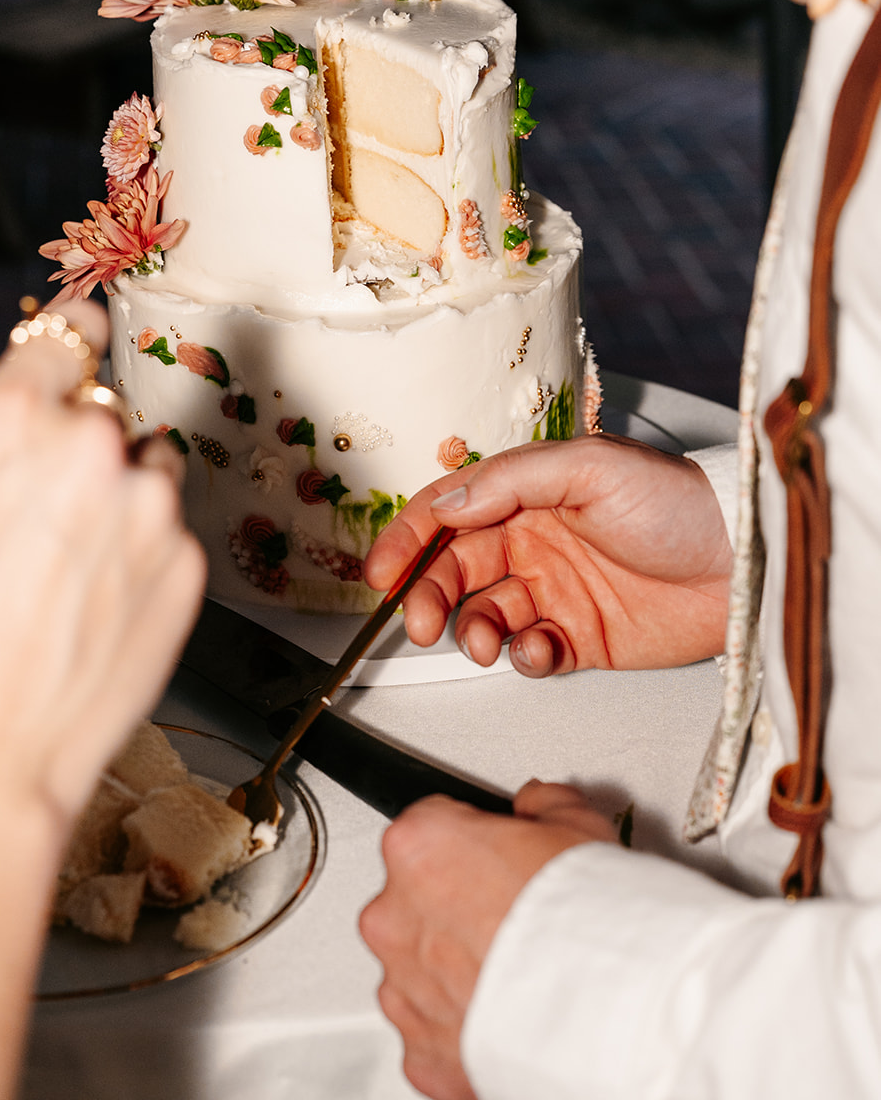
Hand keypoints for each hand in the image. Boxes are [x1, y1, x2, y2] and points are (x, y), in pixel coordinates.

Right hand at [0, 299, 206, 828]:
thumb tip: (8, 453)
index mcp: (5, 423)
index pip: (65, 335)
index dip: (76, 336)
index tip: (89, 329)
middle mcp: (85, 447)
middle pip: (105, 413)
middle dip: (86, 451)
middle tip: (55, 518)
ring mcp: (147, 504)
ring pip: (150, 469)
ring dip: (127, 500)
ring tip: (80, 571)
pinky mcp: (187, 562)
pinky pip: (171, 535)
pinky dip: (148, 558)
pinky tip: (104, 607)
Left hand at [359, 782, 616, 1099]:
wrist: (603, 1012)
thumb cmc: (585, 919)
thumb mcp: (576, 824)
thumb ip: (542, 802)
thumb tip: (537, 804)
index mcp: (419, 848)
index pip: (429, 828)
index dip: (471, 842)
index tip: (497, 858)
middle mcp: (394, 917)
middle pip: (415, 902)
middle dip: (455, 910)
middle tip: (510, 919)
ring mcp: (403, 989)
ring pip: (419, 970)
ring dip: (455, 971)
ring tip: (516, 974)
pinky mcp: (422, 1052)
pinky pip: (434, 1032)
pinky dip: (464, 1029)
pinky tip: (508, 1016)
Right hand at [365, 435, 730, 675]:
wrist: (742, 562)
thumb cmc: (678, 502)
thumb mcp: (589, 466)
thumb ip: (510, 481)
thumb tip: (447, 502)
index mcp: (529, 494)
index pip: (450, 512)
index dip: (409, 539)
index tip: (382, 571)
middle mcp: (535, 541)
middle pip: (456, 570)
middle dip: (429, 596)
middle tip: (422, 621)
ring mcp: (556, 591)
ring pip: (485, 614)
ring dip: (473, 630)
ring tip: (487, 640)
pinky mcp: (581, 637)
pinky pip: (530, 651)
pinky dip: (524, 657)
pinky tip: (542, 649)